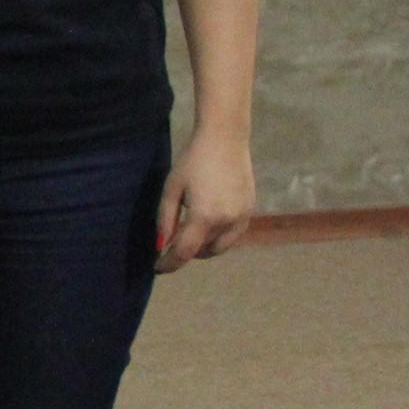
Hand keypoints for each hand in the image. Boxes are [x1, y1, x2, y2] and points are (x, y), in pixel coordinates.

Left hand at [156, 128, 254, 273]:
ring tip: (188, 237)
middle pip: (203, 252)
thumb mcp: (171, 189)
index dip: (169, 264)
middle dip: (186, 254)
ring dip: (203, 248)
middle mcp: (227, 222)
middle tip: (170, 247)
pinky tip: (207, 227)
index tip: (157, 268)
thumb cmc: (192, 161)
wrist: (225, 140)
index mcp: (204, 217)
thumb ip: (165, 220)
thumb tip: (161, 245)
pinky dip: (219, 239)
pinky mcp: (250, 211)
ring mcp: (243, 217)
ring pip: (220, 247)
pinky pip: (233, 236)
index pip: (184, 252)